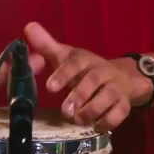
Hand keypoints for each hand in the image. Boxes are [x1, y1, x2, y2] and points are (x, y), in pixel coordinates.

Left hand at [23, 22, 140, 131]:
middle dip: (79, 95)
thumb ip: (47, 46)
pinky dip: (108, 121)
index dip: (64, 74)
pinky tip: (95, 126)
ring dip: (92, 110)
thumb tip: (28, 27)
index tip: (49, 87)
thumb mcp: (67, 57)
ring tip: (76, 119)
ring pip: (109, 96)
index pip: (76, 62)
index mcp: (86, 60)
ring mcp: (116, 87)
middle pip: (94, 79)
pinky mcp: (124, 104)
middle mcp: (103, 71)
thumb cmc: (87, 69)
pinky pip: (120, 113)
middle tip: (64, 110)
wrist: (124, 77)